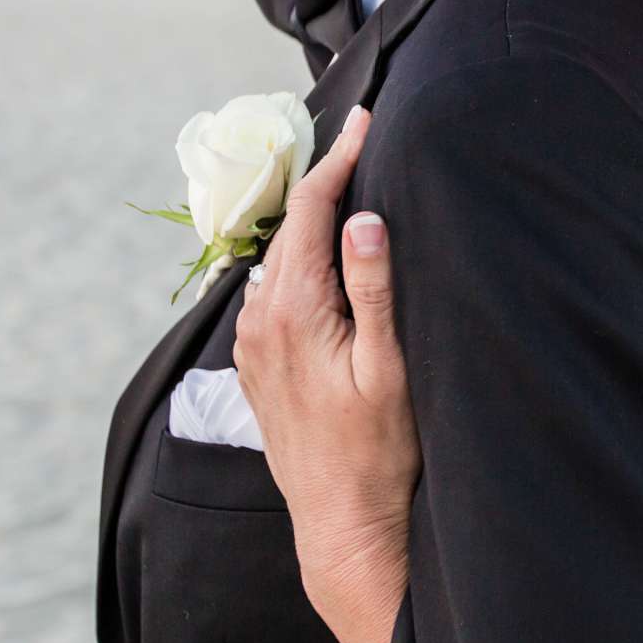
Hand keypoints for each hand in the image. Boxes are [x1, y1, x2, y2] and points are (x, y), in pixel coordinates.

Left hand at [232, 106, 418, 642]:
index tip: (367, 118)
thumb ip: (374, 288)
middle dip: (325, 179)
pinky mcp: (257, 365)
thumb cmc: (379, 450)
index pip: (312, 208)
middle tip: (362, 139)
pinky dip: (297, 261)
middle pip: (290, 226)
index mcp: (294, 309)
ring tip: (347, 188)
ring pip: (279, 258)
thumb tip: (363, 218)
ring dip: (310, 222)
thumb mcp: (390, 366)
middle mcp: (260, 319)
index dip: (340, 157)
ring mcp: (253, 344)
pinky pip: (271, 291)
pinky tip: (322, 260)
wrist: (342, 524)